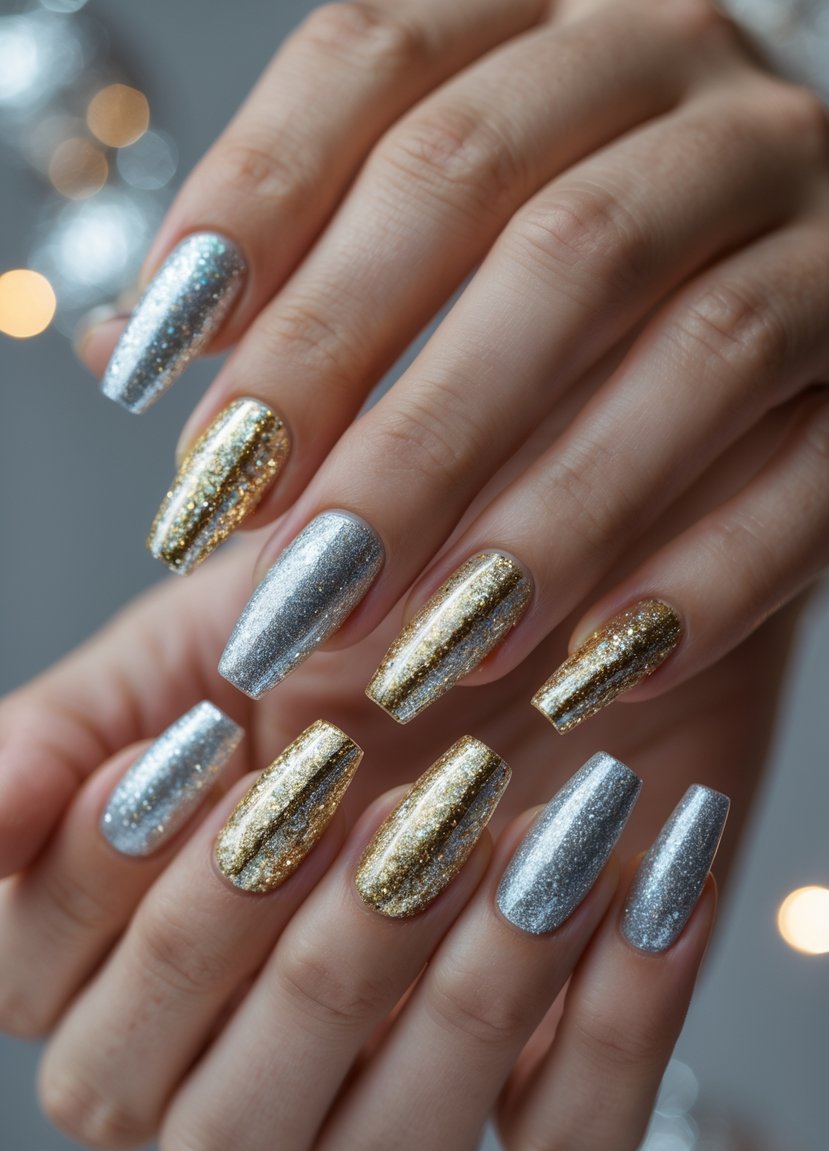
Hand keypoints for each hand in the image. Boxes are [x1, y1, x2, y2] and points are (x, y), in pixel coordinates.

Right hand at [0, 535, 800, 1150]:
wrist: (522, 605)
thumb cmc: (345, 620)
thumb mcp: (189, 645)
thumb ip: (60, 733)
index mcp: (144, 960)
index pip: (53, 1004)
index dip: (103, 888)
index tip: (196, 742)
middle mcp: (262, 1061)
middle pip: (209, 1132)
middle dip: (266, 953)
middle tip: (338, 783)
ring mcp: (409, 1088)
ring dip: (437, 997)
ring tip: (483, 823)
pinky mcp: (554, 1082)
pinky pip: (571, 1137)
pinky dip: (611, 1020)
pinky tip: (627, 878)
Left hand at [81, 0, 828, 735]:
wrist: (814, 260)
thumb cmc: (584, 264)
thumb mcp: (446, 226)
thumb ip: (310, 268)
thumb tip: (133, 343)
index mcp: (549, 26)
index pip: (376, 62)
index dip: (252, 208)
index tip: (160, 374)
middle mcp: (689, 87)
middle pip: (510, 206)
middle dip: (374, 400)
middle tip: (276, 566)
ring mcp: (813, 214)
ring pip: (683, 347)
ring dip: (540, 512)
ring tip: (421, 647)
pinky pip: (812, 475)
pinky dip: (699, 577)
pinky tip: (583, 669)